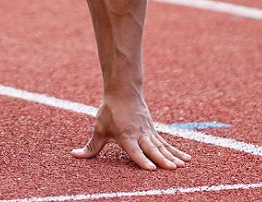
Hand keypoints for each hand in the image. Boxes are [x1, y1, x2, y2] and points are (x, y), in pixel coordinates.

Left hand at [72, 96, 190, 170]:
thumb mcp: (99, 129)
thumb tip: (74, 155)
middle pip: (152, 149)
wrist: (123, 91)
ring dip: (172, 157)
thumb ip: (90, 146)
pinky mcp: (154, 132)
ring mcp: (149, 133)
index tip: (150, 169)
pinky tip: (187, 160)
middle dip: (161, 160)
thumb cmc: (110, 112)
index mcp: (126, 136)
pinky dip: (176, 151)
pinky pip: (167, 144)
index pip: (134, 151)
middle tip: (171, 169)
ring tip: (180, 167)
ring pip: (162, 147)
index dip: (142, 160)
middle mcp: (139, 135)